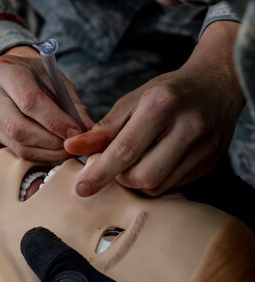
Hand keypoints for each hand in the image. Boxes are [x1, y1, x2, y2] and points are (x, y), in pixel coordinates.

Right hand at [0, 46, 92, 161]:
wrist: (12, 74)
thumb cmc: (38, 75)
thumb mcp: (56, 80)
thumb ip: (72, 104)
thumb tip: (87, 131)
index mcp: (5, 71)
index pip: (30, 101)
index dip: (55, 121)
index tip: (76, 132)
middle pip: (19, 128)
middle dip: (51, 141)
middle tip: (73, 145)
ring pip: (18, 144)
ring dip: (48, 152)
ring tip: (68, 150)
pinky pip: (18, 151)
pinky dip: (41, 155)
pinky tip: (56, 152)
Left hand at [65, 22, 243, 196]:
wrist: (217, 85)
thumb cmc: (168, 92)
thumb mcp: (133, 101)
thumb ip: (104, 129)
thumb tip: (72, 148)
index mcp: (161, 105)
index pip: (125, 150)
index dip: (100, 173)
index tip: (81, 188)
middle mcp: (187, 127)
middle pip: (143, 176)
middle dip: (122, 178)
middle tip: (119, 164)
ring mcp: (203, 148)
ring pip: (157, 186)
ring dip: (138, 182)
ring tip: (138, 161)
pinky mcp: (209, 163)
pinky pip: (172, 186)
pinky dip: (155, 182)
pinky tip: (156, 163)